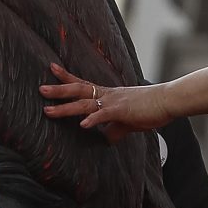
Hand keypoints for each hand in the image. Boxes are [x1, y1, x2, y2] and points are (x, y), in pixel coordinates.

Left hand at [40, 64, 173, 136]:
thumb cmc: (150, 109)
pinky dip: (93, 119)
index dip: (66, 77)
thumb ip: (114, 129)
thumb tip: (106, 139)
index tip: (51, 68)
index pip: (83, 83)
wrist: (167, 101)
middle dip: (58, 91)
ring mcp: (114, 102)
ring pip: (85, 103)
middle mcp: (107, 95)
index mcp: (108, 95)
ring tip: (48, 110)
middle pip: (78, 90)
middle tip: (40, 89)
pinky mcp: (123, 111)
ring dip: (66, 108)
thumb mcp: (128, 121)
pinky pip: (105, 115)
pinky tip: (83, 125)